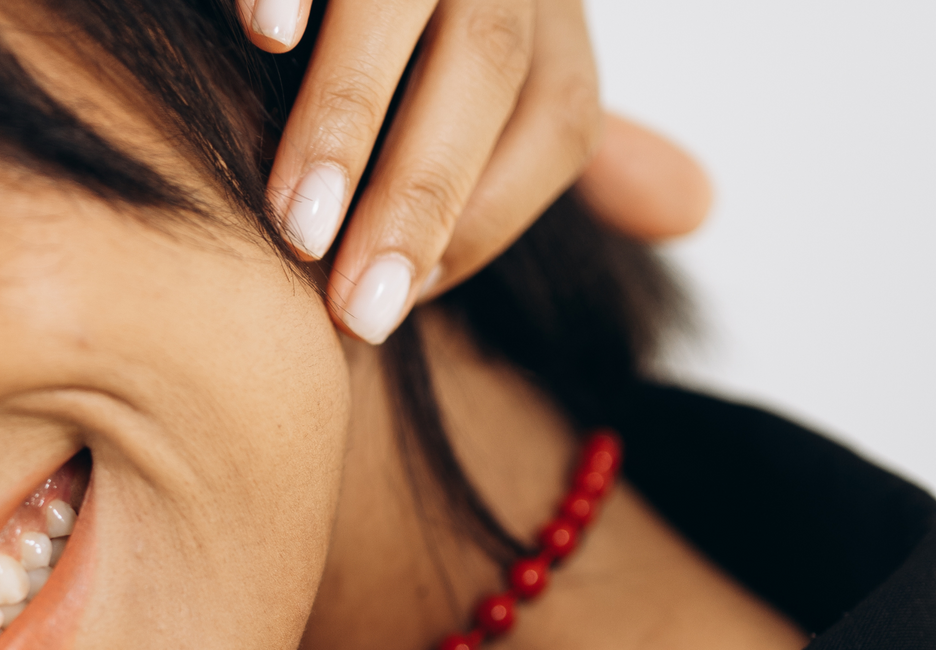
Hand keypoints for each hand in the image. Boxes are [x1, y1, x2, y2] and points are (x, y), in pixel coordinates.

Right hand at [240, 0, 711, 342]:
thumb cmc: (429, 21)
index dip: (492, 222)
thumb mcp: (520, 61)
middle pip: (486, 68)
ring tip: (297, 228)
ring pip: (398, 2)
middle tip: (356, 310)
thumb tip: (693, 208)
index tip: (406, 305)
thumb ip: (570, 138)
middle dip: (420, 196)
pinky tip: (265, 39)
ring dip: (347, 119)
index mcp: (546, 5)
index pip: (559, 118)